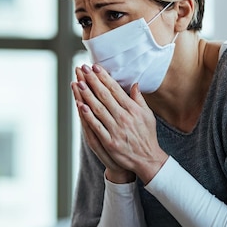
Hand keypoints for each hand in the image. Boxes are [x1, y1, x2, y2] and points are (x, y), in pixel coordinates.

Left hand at [71, 64, 167, 183]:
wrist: (148, 160)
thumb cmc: (147, 136)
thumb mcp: (148, 115)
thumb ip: (139, 99)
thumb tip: (134, 84)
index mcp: (132, 109)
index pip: (115, 89)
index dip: (104, 77)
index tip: (95, 67)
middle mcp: (124, 117)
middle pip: (105, 96)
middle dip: (92, 81)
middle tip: (82, 68)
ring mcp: (116, 129)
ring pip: (98, 109)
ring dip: (87, 95)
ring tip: (78, 83)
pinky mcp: (110, 142)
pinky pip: (97, 126)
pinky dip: (88, 116)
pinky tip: (80, 106)